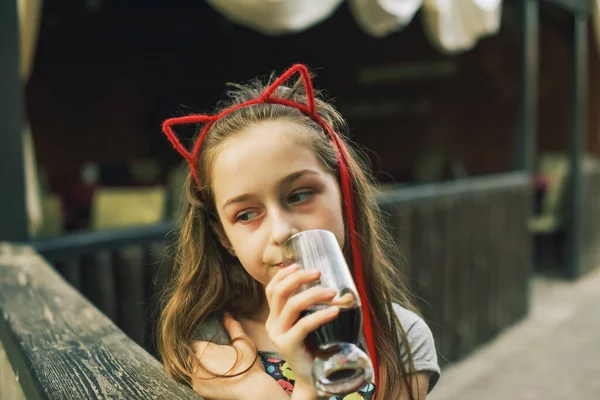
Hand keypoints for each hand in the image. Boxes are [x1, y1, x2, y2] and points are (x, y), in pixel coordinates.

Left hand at [191, 313, 281, 399]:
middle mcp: (195, 367)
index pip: (194, 341)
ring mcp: (196, 382)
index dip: (202, 340)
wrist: (254, 393)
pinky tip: (216, 374)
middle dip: (201, 352)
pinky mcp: (200, 392)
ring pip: (193, 367)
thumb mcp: (243, 343)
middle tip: (216, 352)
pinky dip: (203, 375)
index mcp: (204, 352)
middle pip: (192, 354)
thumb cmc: (249, 367)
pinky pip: (196, 379)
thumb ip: (232, 326)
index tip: (211, 342)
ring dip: (201, 364)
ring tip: (217, 364)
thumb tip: (226, 313)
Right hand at [264, 264, 339, 395]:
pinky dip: (320, 315)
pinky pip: (304, 325)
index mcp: (275, 317)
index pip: (272, 289)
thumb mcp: (310, 323)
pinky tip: (335, 311)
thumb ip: (313, 307)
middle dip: (299, 278)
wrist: (314, 378)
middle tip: (318, 272)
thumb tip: (335, 286)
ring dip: (313, 294)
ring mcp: (278, 335)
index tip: (298, 264)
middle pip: (279, 292)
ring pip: (292, 305)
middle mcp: (272, 324)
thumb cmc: (316, 347)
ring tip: (332, 292)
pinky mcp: (288, 346)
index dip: (283, 275)